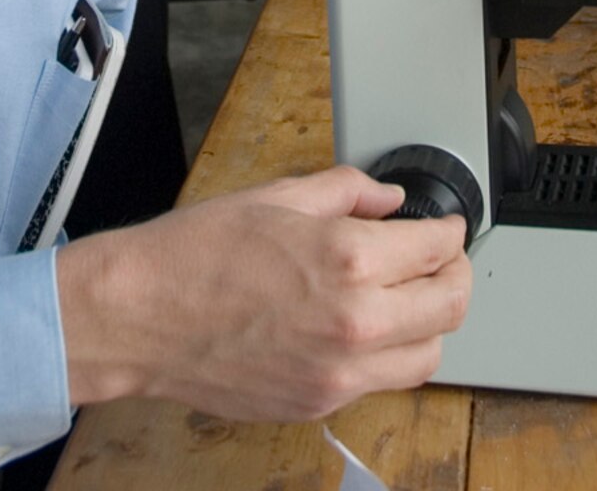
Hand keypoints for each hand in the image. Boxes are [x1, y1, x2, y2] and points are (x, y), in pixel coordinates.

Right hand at [56, 164, 471, 421]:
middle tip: (443, 259)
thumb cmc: (197, 253)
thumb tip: (388, 200)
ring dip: (430, 324)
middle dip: (455, 276)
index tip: (447, 227)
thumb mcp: (278, 196)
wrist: (141, 317)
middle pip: (450, 308)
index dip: (450, 232)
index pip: (438, 250)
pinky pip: (380, 384)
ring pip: (427, 358)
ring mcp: (339, 374)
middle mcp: (356, 323)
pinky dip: (387, 356)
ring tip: (410, 297)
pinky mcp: (318, 404)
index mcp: (349, 261)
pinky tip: (364, 328)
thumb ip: (347, 192)